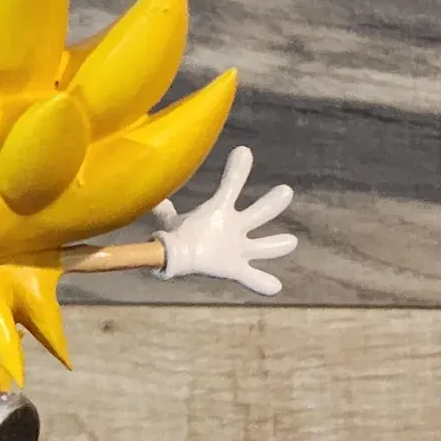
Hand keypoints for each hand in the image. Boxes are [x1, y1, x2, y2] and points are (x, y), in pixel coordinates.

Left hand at [150, 147, 296, 295]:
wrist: (178, 259)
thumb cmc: (178, 235)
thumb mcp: (171, 219)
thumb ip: (163, 208)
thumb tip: (149, 195)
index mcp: (220, 212)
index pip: (230, 187)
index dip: (236, 172)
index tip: (242, 152)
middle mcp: (234, 227)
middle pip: (257, 213)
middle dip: (271, 203)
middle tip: (285, 191)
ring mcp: (237, 248)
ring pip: (261, 246)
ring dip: (275, 245)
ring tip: (290, 242)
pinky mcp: (234, 269)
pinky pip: (251, 278)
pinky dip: (261, 283)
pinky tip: (275, 288)